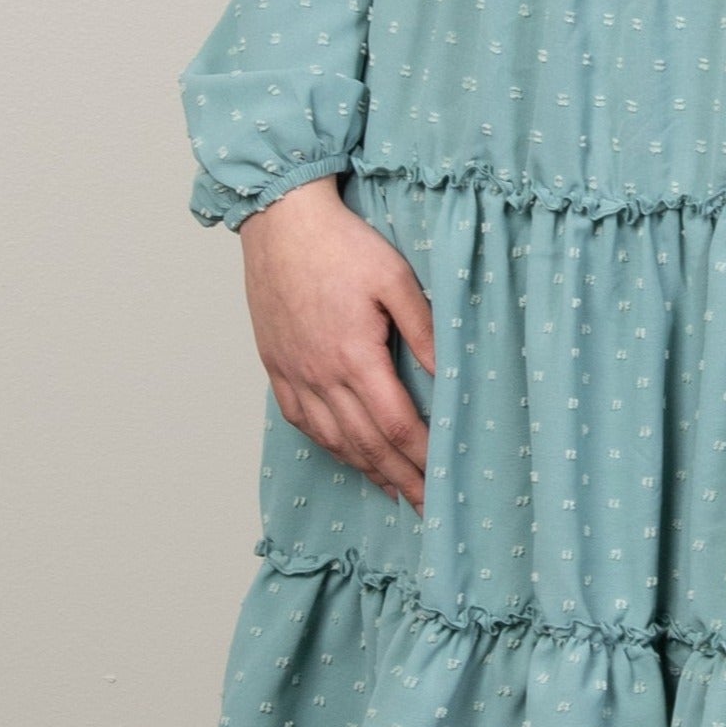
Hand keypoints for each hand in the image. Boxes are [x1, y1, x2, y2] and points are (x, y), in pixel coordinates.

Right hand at [237, 177, 436, 511]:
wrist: (281, 220)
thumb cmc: (341, 243)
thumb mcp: (395, 278)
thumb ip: (424, 328)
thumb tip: (448, 374)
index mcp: (354, 357)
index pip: (396, 425)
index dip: (421, 459)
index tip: (442, 482)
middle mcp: (320, 375)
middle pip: (365, 444)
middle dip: (399, 478)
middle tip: (425, 505)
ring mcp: (294, 374)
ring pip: (332, 439)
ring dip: (365, 468)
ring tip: (392, 489)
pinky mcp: (277, 365)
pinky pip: (302, 421)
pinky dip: (328, 445)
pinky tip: (344, 453)